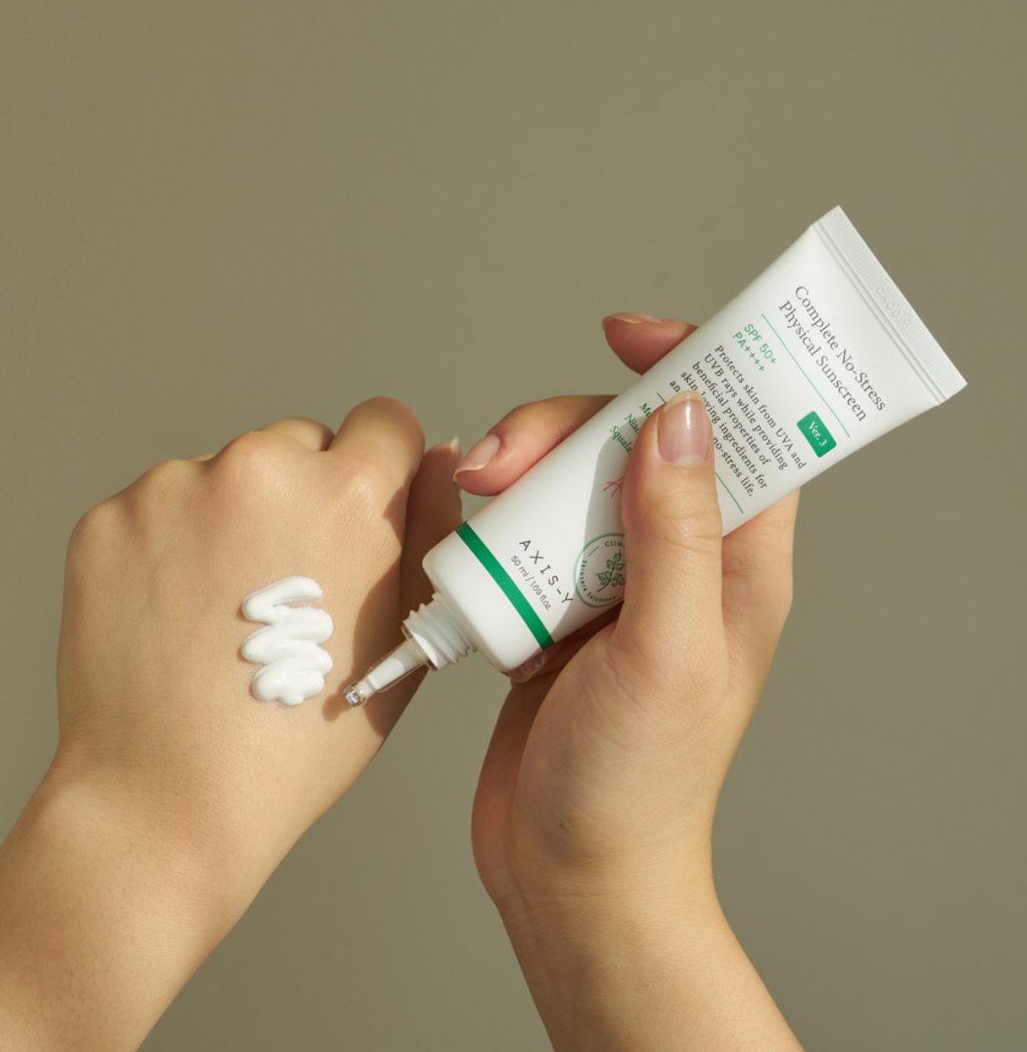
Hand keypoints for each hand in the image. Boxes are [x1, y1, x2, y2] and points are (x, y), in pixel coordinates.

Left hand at [0, 398, 462, 1050]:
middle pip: (303, 443)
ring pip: (229, 472)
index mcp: (349, 495)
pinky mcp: (111, 516)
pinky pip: (164, 503)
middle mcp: (262, 469)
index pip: (386, 421)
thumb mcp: (402, 637)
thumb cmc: (296, 740)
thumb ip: (430, 532)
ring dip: (236, 515)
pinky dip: (174, 541)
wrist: (170, 797)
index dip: (383, 468)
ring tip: (226, 608)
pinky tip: (180, 612)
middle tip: (289, 581)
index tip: (361, 512)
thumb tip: (436, 459)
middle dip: (305, 494)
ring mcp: (176, 487)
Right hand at [460, 315, 801, 1049]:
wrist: (567, 868)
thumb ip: (679, 532)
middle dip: (560, 429)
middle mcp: (679, 561)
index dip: (696, 367)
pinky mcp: (557, 604)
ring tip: (469, 497)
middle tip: (500, 462)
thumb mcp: (669, 652)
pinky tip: (465, 536)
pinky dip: (493, 519)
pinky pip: (527, 530)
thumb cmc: (635, 785)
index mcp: (737, 563)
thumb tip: (680, 418)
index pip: (742, 431)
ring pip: (568, 478)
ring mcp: (612, 580)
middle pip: (628, 441)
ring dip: (516, 472)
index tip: (627, 336)